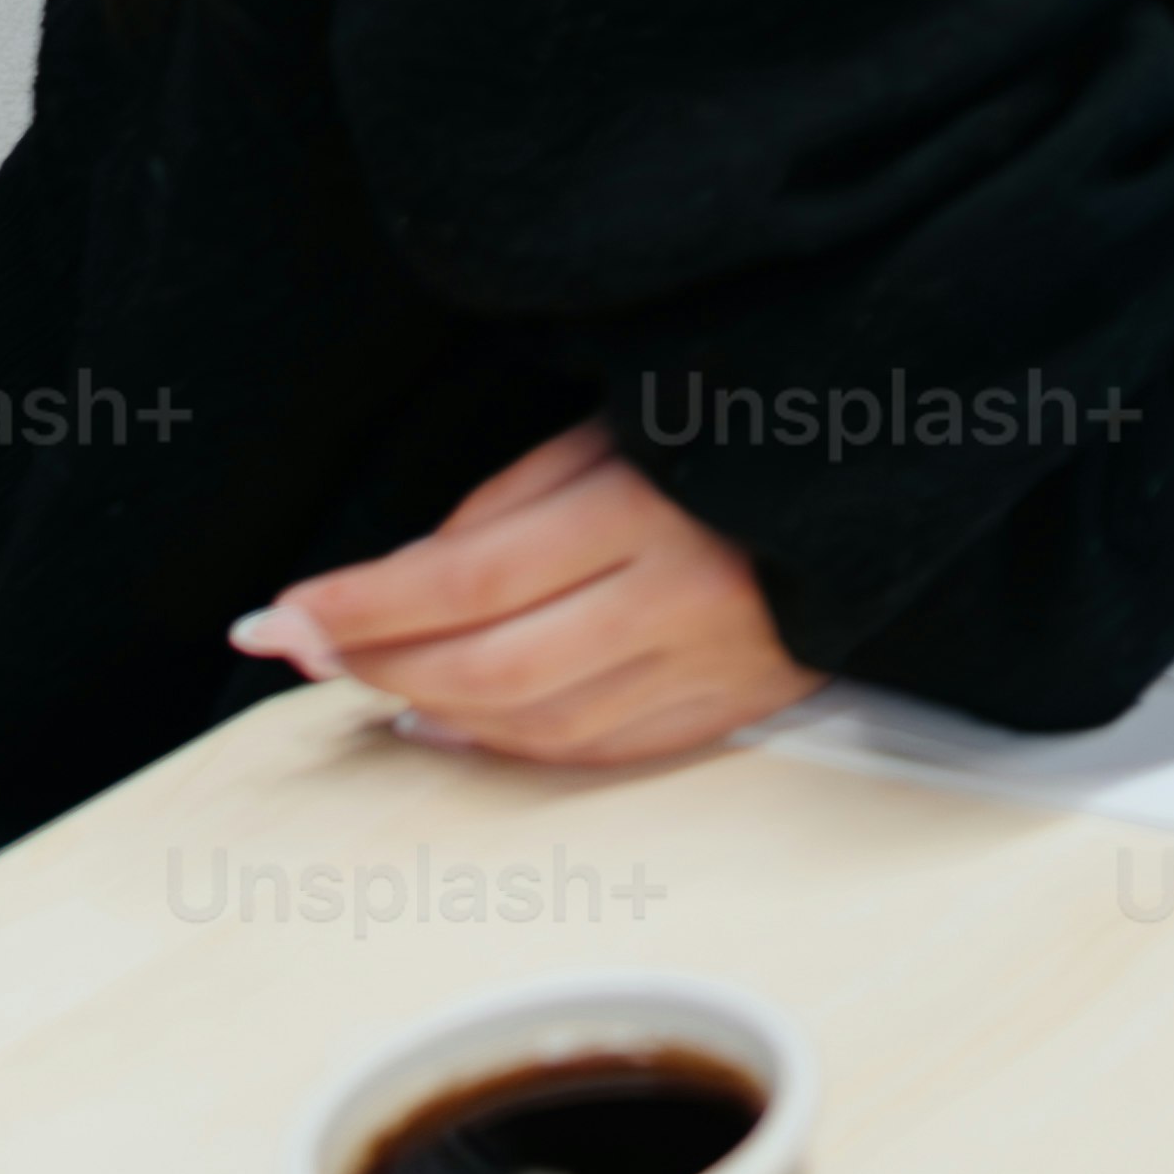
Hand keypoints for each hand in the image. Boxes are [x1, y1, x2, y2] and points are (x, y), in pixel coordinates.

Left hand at [236, 422, 818, 768]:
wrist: (894, 472)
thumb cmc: (744, 427)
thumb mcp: (622, 422)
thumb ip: (515, 500)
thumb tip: (409, 581)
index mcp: (650, 508)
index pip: (467, 578)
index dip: (360, 605)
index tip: (279, 614)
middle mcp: (680, 601)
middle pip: (487, 667)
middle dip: (373, 664)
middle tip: (299, 650)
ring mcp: (711, 667)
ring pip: (534, 725)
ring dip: (428, 710)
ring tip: (363, 679)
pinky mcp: (734, 707)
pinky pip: (599, 752)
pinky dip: (508, 746)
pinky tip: (450, 723)